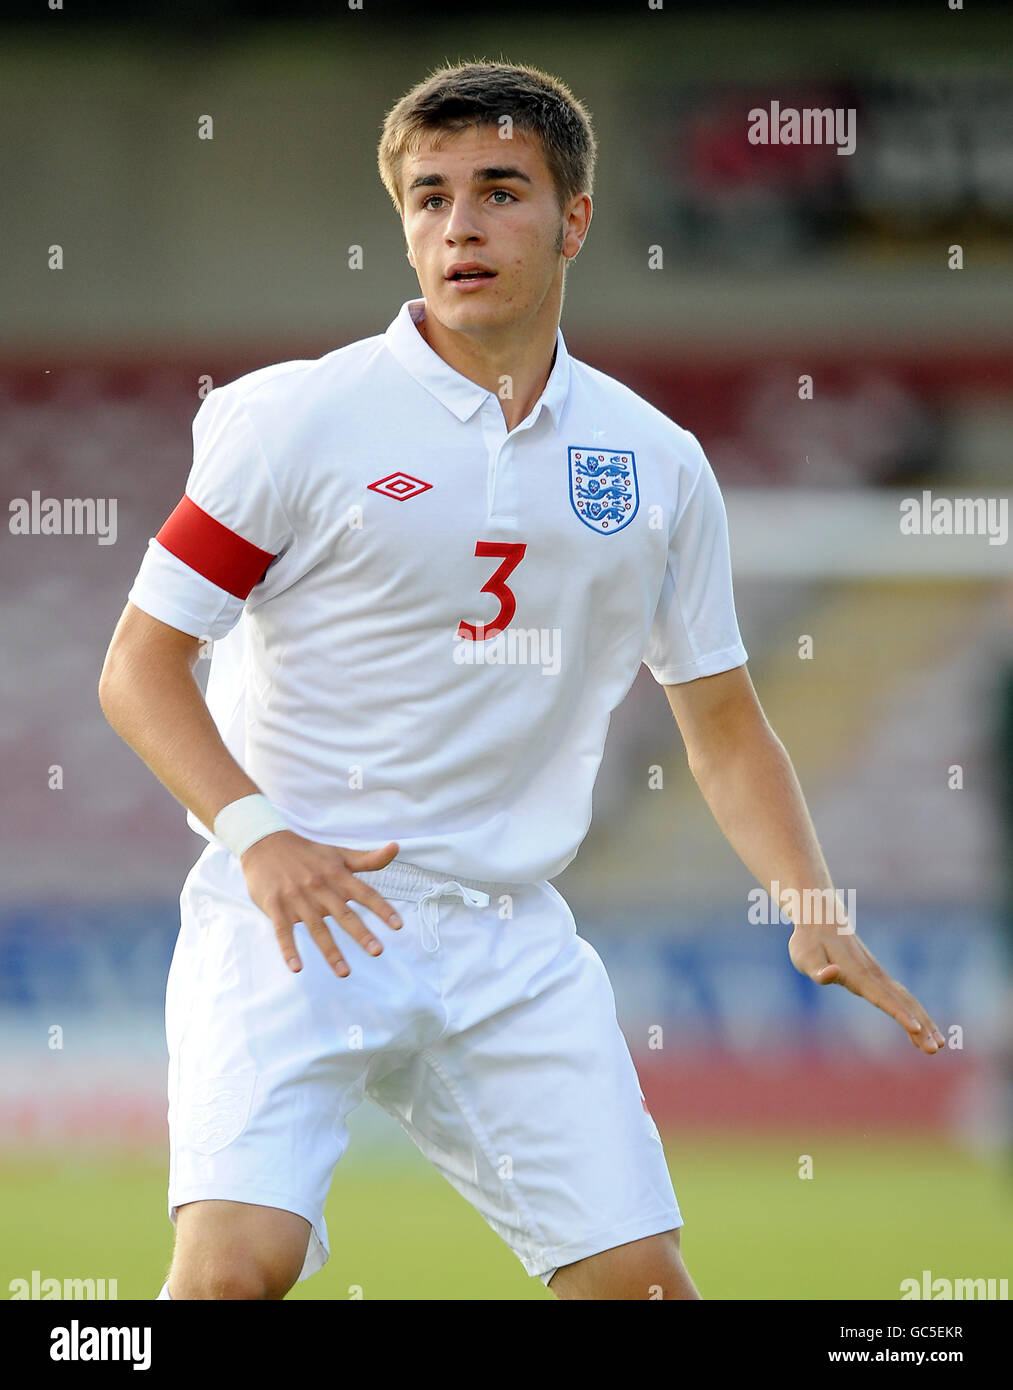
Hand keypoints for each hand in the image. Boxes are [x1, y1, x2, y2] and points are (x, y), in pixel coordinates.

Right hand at [239, 831, 402, 976]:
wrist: (265, 844)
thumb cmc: (308, 852)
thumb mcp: (339, 853)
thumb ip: (368, 858)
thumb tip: (396, 847)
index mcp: (337, 875)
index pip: (364, 893)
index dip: (382, 908)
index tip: (398, 926)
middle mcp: (320, 888)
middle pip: (343, 914)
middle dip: (361, 933)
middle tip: (377, 951)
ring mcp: (297, 898)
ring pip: (317, 928)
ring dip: (331, 951)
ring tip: (345, 972)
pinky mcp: (276, 907)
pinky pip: (283, 931)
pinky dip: (289, 949)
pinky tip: (297, 968)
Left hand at [788, 925, 944, 1054]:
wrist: (821, 919)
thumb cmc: (808, 940)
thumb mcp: (804, 956)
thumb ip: (817, 969)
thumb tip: (831, 974)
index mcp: (857, 973)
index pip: (882, 997)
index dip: (899, 1014)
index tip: (917, 1029)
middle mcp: (873, 974)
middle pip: (903, 1002)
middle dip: (921, 1026)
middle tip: (935, 1049)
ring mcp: (877, 975)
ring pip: (906, 1000)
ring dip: (924, 1021)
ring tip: (939, 1045)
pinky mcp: (876, 976)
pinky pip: (900, 998)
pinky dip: (913, 1013)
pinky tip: (918, 1031)